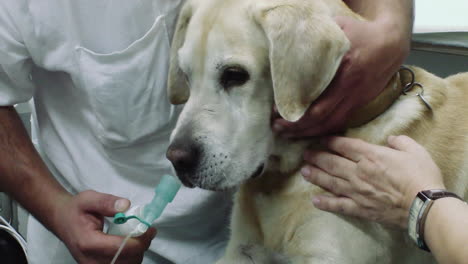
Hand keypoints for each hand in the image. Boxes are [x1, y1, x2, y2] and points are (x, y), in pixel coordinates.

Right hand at [51, 190, 155, 263]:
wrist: (62, 220)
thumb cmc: (75, 209)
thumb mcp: (89, 198)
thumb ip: (107, 202)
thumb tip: (126, 205)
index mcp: (88, 243)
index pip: (122, 248)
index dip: (141, 240)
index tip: (150, 228)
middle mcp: (90, 260)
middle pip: (127, 260)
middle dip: (141, 246)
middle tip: (147, 231)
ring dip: (137, 252)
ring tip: (138, 236)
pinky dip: (130, 256)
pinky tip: (130, 244)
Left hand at [272, 16, 409, 136]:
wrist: (391, 44)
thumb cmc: (361, 34)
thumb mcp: (339, 29)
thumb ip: (316, 39)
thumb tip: (290, 46)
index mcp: (345, 71)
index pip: (317, 100)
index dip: (296, 110)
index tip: (276, 111)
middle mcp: (351, 90)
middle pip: (321, 118)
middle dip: (296, 127)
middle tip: (276, 128)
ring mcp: (357, 100)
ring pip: (331, 125)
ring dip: (308, 133)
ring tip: (287, 134)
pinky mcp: (360, 104)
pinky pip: (340, 123)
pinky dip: (323, 131)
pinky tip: (308, 133)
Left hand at [301, 135, 444, 228]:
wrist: (424, 206)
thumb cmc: (421, 176)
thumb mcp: (415, 150)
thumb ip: (400, 142)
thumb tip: (391, 139)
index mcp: (370, 156)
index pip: (344, 146)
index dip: (331, 141)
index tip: (321, 139)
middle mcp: (358, 172)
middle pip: (332, 162)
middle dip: (317, 157)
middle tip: (305, 155)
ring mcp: (357, 191)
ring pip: (330, 182)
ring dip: (315, 176)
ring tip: (304, 171)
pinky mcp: (360, 208)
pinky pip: (338, 205)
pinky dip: (325, 203)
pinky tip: (315, 201)